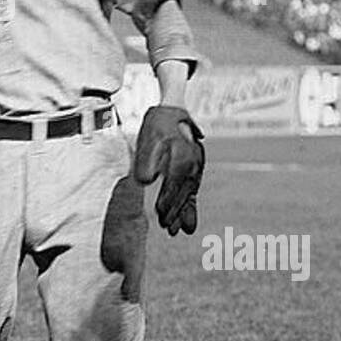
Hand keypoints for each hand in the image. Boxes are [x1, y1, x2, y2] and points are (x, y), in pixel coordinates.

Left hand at [132, 105, 204, 235]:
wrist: (173, 109)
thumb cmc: (157, 124)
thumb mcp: (148, 138)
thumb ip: (145, 160)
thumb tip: (143, 181)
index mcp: (182, 154)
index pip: (174, 182)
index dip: (167, 199)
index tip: (160, 215)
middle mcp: (193, 161)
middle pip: (184, 192)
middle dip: (175, 211)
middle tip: (167, 229)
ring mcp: (197, 165)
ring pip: (190, 193)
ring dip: (184, 212)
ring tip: (177, 231)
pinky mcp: (195, 168)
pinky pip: (194, 190)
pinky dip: (190, 206)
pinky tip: (187, 222)